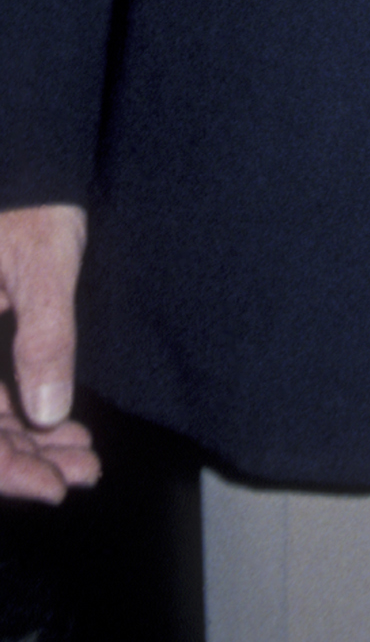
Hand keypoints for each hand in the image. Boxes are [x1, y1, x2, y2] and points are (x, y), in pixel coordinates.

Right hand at [0, 202, 95, 500]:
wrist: (26, 160)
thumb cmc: (31, 199)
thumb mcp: (42, 263)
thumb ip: (43, 335)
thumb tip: (48, 414)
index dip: (2, 468)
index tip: (52, 487)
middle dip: (22, 462)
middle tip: (81, 474)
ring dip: (25, 445)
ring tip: (82, 460)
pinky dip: (22, 418)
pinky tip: (63, 432)